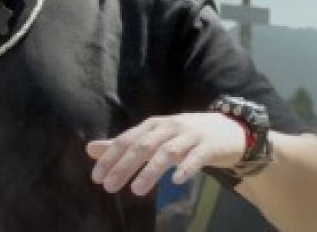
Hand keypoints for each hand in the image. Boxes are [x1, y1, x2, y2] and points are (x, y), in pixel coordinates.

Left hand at [86, 112, 246, 196]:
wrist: (228, 129)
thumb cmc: (184, 136)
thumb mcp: (153, 137)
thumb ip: (124, 145)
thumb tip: (89, 149)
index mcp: (153, 125)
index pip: (127, 139)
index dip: (111, 157)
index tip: (97, 177)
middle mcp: (170, 127)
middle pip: (144, 145)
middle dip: (125, 166)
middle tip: (109, 186)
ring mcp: (190, 135)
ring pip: (168, 151)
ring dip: (151, 170)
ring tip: (137, 190)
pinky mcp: (209, 146)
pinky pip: (197, 157)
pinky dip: (186, 167)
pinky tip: (177, 181)